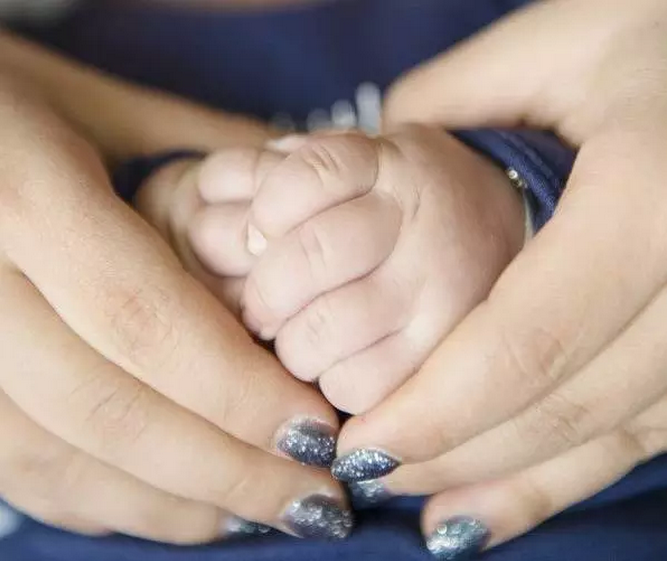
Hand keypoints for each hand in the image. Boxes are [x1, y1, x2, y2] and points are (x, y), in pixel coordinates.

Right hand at [0, 78, 349, 543]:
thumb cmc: (4, 103)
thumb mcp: (98, 107)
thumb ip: (200, 147)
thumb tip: (294, 188)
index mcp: (25, 197)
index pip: (147, 321)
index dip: (238, 392)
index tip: (317, 431)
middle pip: (111, 410)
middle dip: (227, 468)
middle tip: (316, 496)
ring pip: (65, 460)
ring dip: (177, 501)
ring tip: (263, 508)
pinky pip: (24, 471)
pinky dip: (112, 502)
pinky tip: (181, 503)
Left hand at [137, 127, 523, 413]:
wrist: (494, 233)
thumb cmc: (396, 207)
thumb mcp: (352, 167)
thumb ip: (286, 175)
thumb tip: (231, 218)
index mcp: (392, 163)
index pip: (306, 175)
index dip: (265, 210)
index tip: (260, 234)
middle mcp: (423, 221)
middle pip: (310, 255)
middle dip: (267, 292)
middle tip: (265, 307)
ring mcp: (442, 290)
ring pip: (324, 331)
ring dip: (293, 344)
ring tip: (304, 337)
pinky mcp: (444, 356)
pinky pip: (358, 386)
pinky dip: (331, 383)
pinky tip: (341, 363)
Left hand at [328, 0, 666, 557]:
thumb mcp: (566, 41)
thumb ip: (458, 98)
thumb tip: (382, 141)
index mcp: (652, 204)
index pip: (525, 340)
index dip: (438, 407)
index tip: (362, 442)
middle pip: (560, 405)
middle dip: (454, 451)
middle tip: (367, 468)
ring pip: (602, 436)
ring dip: (499, 475)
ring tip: (416, 493)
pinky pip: (639, 435)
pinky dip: (561, 476)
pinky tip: (489, 501)